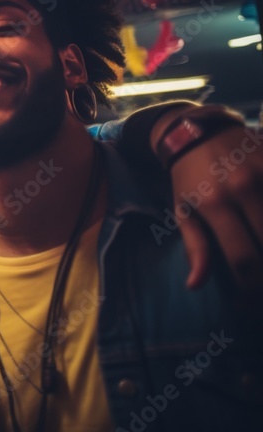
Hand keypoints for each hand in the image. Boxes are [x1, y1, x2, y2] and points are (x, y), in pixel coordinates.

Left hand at [168, 126, 262, 291]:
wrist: (196, 130)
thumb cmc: (187, 178)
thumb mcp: (182, 211)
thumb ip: (195, 248)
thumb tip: (196, 286)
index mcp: (215, 204)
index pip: (243, 258)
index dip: (251, 290)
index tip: (249, 307)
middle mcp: (243, 187)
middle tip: (261, 290)